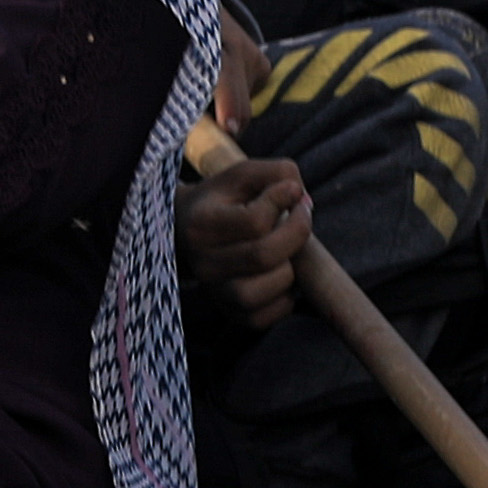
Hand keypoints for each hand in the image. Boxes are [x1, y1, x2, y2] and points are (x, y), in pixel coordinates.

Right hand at [179, 153, 308, 335]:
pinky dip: (286, 296)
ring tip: (287, 249)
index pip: (254, 221)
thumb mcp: (242, 174)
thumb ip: (275, 172)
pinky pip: (271, 315)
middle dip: (297, 233)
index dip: (285, 202)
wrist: (186, 233)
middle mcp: (204, 264)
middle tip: (302, 216)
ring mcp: (216, 293)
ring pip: (269, 289)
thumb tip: (301, 197)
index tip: (292, 192)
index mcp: (201, 225)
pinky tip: (280, 272)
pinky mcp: (231, 314)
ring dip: (291, 266)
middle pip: (264, 256)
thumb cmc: (222, 200)